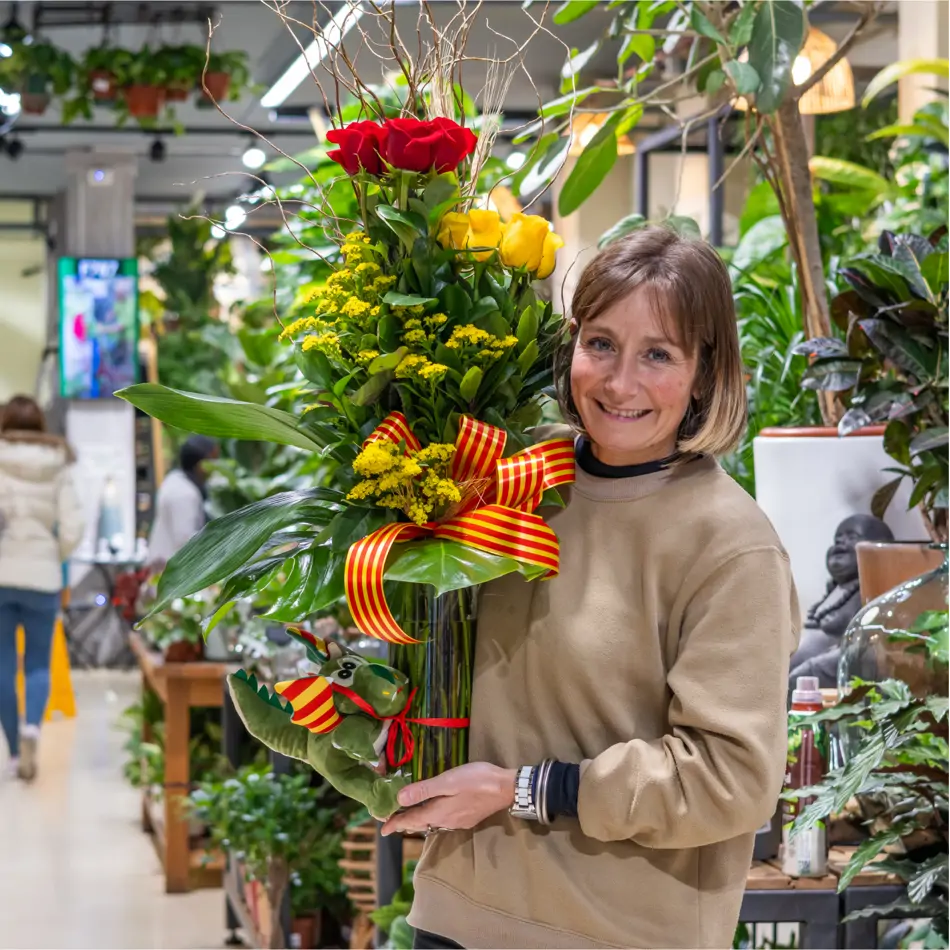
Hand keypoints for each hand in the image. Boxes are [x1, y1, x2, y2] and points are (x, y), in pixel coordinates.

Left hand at [380, 762, 515, 835]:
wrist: (507, 788)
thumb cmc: (477, 780)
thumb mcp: (448, 781)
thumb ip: (424, 790)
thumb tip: (399, 799)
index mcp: (439, 812)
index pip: (412, 820)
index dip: (396, 823)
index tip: (382, 829)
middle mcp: (447, 821)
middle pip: (421, 823)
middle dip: (405, 822)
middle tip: (390, 822)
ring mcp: (458, 821)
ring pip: (431, 823)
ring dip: (418, 820)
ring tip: (407, 816)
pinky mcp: (468, 817)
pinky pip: (442, 820)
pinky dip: (431, 816)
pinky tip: (433, 811)